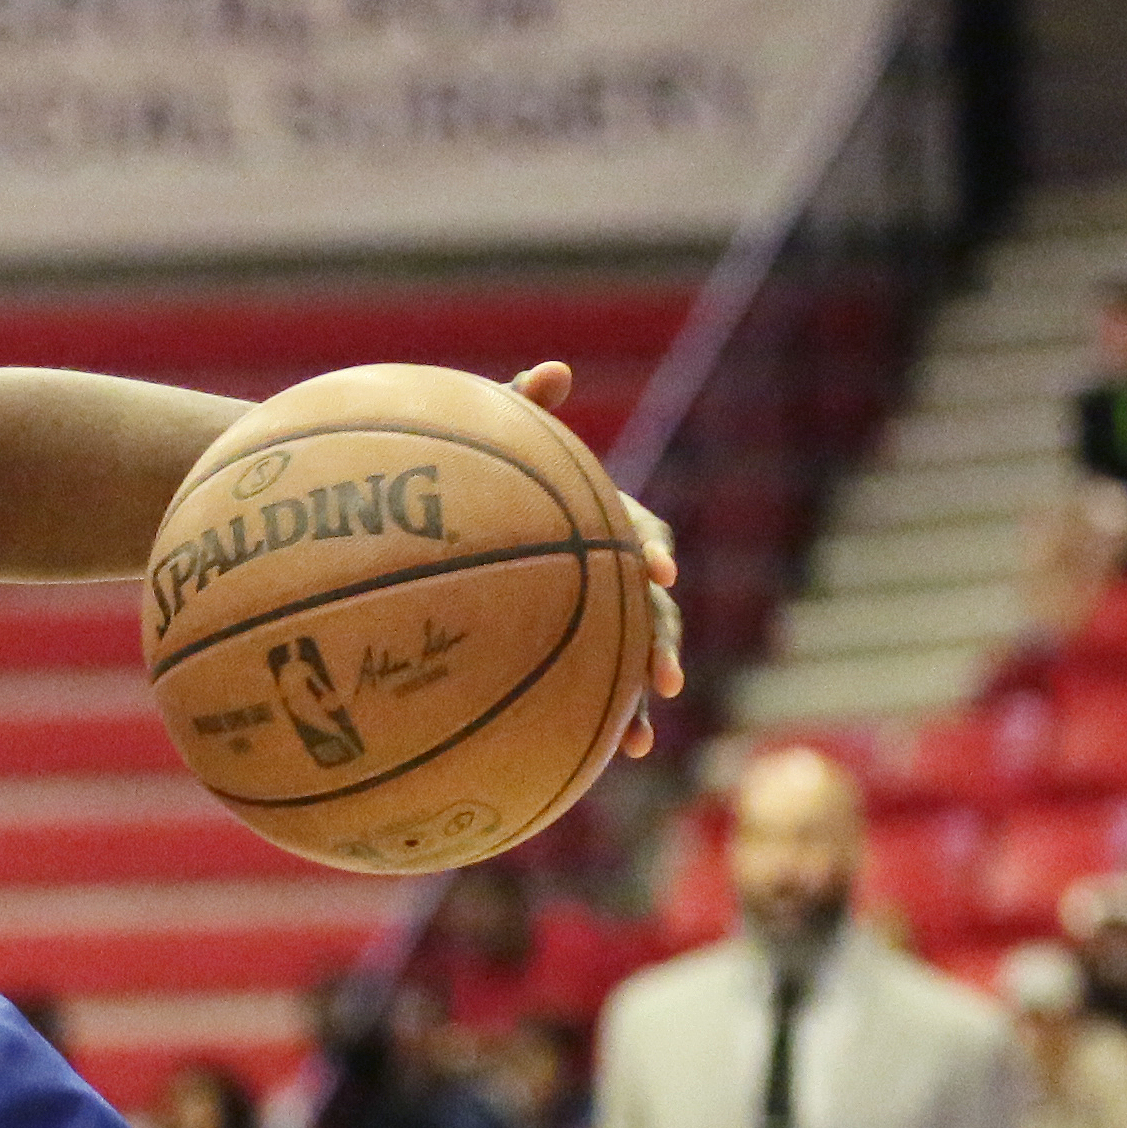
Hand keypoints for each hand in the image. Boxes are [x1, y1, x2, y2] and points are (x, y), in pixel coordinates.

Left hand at [511, 360, 685, 746]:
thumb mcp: (500, 437)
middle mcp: (614, 573)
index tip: (656, 571)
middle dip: (662, 644)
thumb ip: (522, 407)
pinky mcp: (581, 651)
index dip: (655, 553)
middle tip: (665, 677)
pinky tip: (615, 757)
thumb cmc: (483, 478)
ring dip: (640, 696)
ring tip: (638, 736)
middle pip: (654, 611)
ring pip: (635, 657)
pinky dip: (614, 722)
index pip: (646, 536)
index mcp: (607, 524)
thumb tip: (554, 370)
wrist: (461, 538)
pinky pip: (604, 690)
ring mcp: (602, 614)